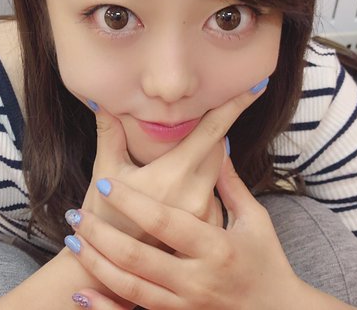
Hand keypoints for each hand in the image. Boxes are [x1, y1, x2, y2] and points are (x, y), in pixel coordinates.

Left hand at [66, 157, 310, 309]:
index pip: (165, 222)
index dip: (132, 203)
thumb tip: (218, 145)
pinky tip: (81, 295)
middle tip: (75, 214)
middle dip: (101, 234)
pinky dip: (104, 308)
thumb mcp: (256, 220)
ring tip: (73, 241)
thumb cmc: (267, 261)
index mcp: (216, 248)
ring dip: (96, 264)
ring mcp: (186, 304)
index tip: (106, 185)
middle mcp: (197, 279)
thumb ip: (232, 185)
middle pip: (138, 257)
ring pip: (130, 287)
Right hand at [81, 84, 266, 235]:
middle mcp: (196, 194)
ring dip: (206, 159)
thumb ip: (109, 133)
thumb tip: (100, 101)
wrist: (105, 270)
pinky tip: (180, 191)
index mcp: (174, 174)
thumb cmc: (104, 217)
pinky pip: (214, 196)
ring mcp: (204, 215)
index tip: (256, 85)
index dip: (234, 106)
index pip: (212, 131)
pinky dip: (203, 184)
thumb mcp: (105, 172)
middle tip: (205, 121)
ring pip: (217, 172)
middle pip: (219, 148)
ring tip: (180, 165)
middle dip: (213, 132)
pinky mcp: (206, 231)